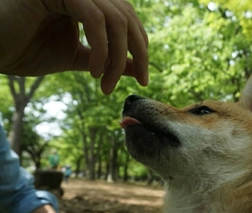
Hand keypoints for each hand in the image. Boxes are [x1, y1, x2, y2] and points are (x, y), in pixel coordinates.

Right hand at [0, 0, 147, 93]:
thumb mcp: (79, 58)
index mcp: (90, 3)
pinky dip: (102, 49)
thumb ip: (109, 59)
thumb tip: (138, 68)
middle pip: (128, 19)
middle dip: (139, 54)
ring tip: (106, 85)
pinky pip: (95, 18)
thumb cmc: (28, 50)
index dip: (141, 49)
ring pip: (116, 19)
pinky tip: (95, 72)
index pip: (129, 21)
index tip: (144, 79)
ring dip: (118, 58)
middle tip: (141, 82)